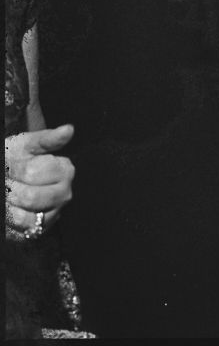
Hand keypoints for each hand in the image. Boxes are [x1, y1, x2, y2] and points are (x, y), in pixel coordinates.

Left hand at [5, 124, 74, 240]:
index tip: (10, 166)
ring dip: (8, 206)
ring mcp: (54, 213)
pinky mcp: (42, 230)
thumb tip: (69, 129)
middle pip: (31, 197)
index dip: (16, 171)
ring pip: (26, 216)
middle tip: (5, 183)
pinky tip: (8, 210)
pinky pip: (23, 231)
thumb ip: (46, 139)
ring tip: (6, 195)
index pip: (35, 173)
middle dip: (10, 190)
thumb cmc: (17, 159)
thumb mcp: (26, 145)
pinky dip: (10, 221)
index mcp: (65, 169)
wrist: (9, 175)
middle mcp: (64, 193)